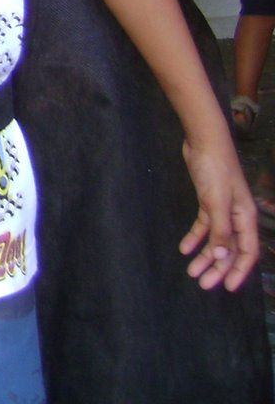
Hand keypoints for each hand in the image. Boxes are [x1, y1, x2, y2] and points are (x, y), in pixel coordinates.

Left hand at [176, 127, 257, 290]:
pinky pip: (204, 225)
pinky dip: (195, 237)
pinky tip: (184, 248)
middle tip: (203, 284)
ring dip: (205, 255)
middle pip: (230, 249)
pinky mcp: (208, 201)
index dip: (239, 270)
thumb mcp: (217, 201)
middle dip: (218, 267)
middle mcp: (236, 217)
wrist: (203, 142)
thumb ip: (221, 228)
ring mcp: (222, 209)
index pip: (247, 251)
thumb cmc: (215, 170)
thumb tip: (223, 255)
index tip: (229, 288)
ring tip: (191, 271)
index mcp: (245, 218)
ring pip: (216, 239)